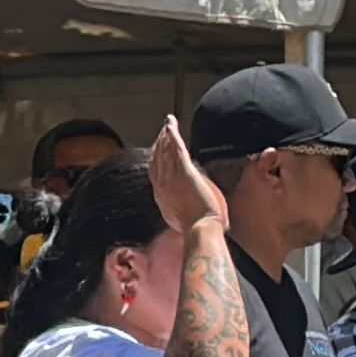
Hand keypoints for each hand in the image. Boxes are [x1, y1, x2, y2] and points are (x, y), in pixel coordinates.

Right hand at [148, 116, 228, 236]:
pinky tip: (171, 126)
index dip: (156, 159)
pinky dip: (173, 136)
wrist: (199, 230)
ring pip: (165, 151)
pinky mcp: (184, 172)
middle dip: (159, 144)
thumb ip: (179, 209)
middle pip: (157, 159)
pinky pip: (176, 149)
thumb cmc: (196, 230)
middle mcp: (161, 184)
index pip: (155, 172)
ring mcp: (171, 177)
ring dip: (165, 137)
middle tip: (162, 132)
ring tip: (168, 125)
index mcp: (161, 196)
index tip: (158, 151)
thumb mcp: (180, 220)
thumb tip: (183, 208)